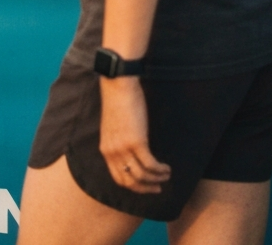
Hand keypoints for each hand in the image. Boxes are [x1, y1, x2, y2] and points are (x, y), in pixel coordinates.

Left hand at [98, 77, 170, 194]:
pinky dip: (160, 170)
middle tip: (158, 187)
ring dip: (156, 179)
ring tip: (166, 175)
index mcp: (105, 149)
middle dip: (145, 188)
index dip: (134, 186)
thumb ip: (118, 142)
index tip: (146, 186)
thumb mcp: (113, 127)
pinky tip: (166, 168)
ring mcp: (123, 147)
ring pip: (142, 176)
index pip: (118, 178)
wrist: (118, 84)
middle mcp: (112, 151)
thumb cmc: (118, 101)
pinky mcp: (136, 141)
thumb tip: (132, 154)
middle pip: (130, 182)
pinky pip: (150, 164)